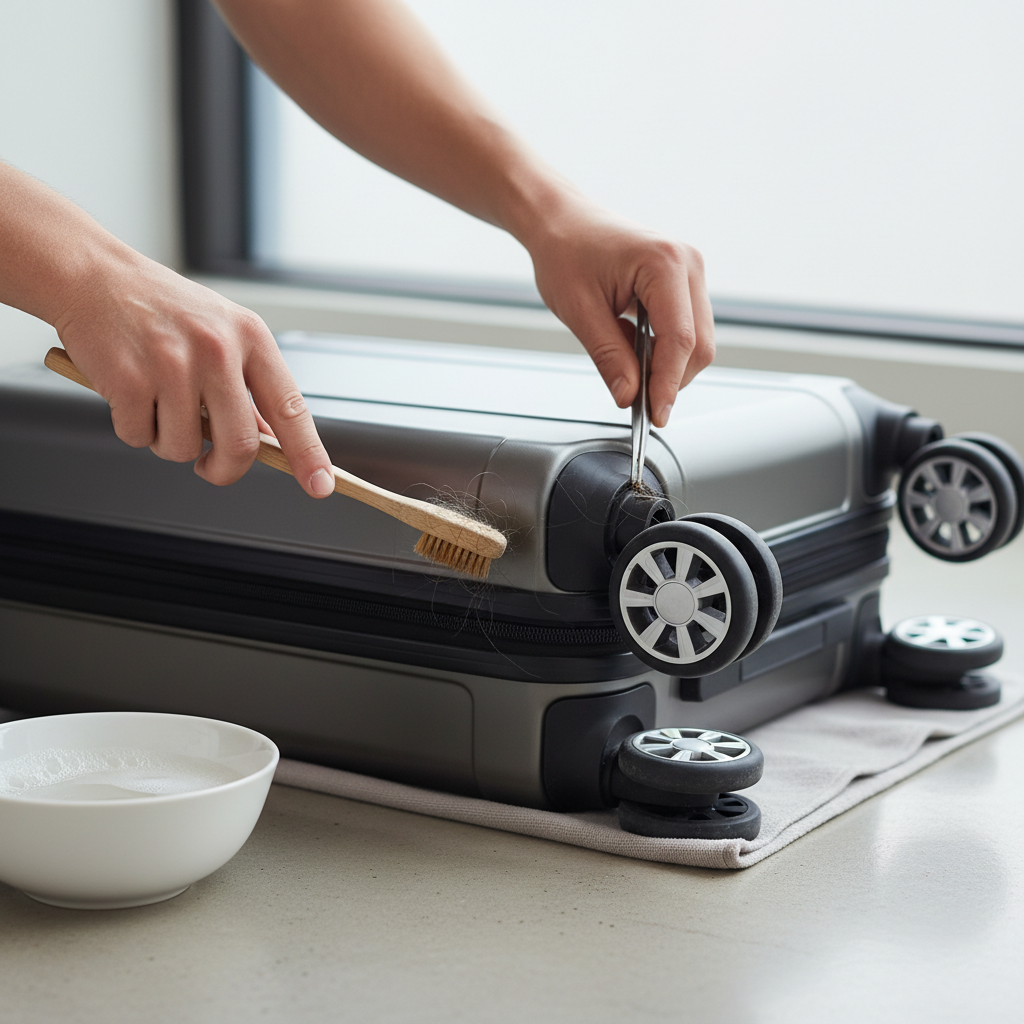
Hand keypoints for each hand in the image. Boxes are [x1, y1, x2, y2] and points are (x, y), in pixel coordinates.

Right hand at [53, 252, 334, 496]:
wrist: (91, 274)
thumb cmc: (159, 308)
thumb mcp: (220, 333)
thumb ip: (246, 385)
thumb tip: (271, 440)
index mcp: (250, 336)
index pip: (290, 408)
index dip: (308, 453)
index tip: (321, 485)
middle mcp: (218, 349)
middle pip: (241, 445)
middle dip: (224, 469)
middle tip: (209, 466)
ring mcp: (173, 364)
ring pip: (183, 449)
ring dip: (167, 442)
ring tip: (156, 402)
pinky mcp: (130, 379)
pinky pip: (139, 437)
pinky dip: (133, 427)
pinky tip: (128, 392)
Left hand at [524, 196, 714, 427]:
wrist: (561, 221)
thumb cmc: (565, 251)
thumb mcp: (579, 311)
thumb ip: (608, 356)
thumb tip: (629, 396)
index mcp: (663, 263)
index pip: (680, 339)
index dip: (668, 383)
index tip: (656, 414)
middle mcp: (687, 263)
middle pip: (699, 344)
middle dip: (671, 379)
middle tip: (638, 403)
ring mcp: (690, 271)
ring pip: (698, 341)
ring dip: (668, 366)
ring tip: (628, 367)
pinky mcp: (685, 282)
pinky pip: (687, 329)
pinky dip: (665, 351)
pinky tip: (636, 350)